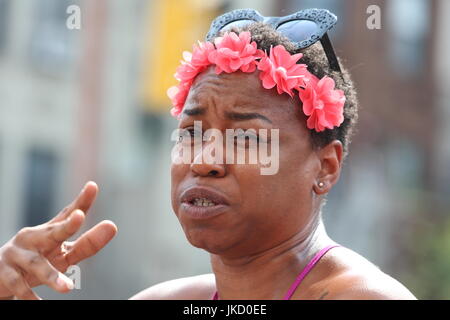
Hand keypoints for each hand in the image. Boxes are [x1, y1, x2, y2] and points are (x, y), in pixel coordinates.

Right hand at [0, 181, 117, 299]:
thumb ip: (87, 244)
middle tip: (80, 217)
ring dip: (51, 276)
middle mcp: (34, 238)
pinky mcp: (4, 273)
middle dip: (66, 225)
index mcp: (50, 231)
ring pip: (36, 264)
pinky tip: (39, 303)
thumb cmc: (40, 260)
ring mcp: (17, 255)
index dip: (81, 201)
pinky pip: (18, 285)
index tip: (93, 186)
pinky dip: (28, 295)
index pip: (67, 214)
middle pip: (52, 232)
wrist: (0, 276)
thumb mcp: (64, 254)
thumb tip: (112, 226)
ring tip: (68, 289)